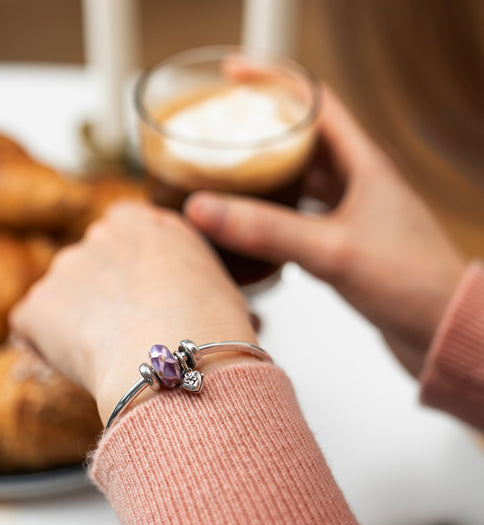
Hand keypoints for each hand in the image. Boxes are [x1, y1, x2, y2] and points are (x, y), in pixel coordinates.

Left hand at [11, 203, 255, 422]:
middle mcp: (100, 233)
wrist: (181, 354)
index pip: (122, 230)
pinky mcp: (36, 305)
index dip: (129, 266)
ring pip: (65, 295)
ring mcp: (65, 266)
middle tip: (127, 329)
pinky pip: (36, 325)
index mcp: (143, 222)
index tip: (140, 292)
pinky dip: (51, 344)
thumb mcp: (213, 281)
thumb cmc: (212, 323)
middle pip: (92, 262)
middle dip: (102, 291)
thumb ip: (185, 272)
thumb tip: (192, 296)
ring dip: (79, 318)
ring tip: (111, 353)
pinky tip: (84, 364)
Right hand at [185, 88, 465, 376]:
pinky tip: (257, 220)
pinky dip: (279, 210)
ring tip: (231, 170)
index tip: (234, 75)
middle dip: (264, 129)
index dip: (274, 82)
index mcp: (363, 164)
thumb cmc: (409, 284)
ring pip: (304, 178)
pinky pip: (305, 213)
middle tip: (224, 129)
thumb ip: (268, 229)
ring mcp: (353, 211)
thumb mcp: (332, 250)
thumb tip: (205, 209)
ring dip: (270, 171)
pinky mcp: (347, 240)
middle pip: (305, 139)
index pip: (316, 102)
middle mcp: (359, 182)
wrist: (439, 329)